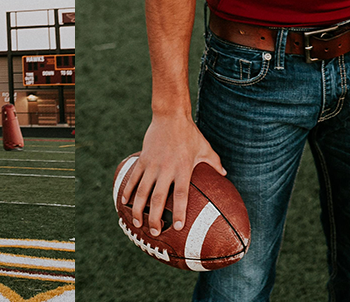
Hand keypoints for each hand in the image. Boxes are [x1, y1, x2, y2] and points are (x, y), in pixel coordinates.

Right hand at [119, 113, 224, 237]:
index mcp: (182, 169)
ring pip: (142, 191)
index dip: (178, 212)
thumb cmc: (190, 133)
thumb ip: (214, 163)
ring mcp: (152, 165)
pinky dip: (128, 191)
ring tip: (137, 223)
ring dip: (138, 209)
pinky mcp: (142, 160)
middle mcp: (166, 169)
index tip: (177, 227)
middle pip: (158, 199)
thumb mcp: (205, 148)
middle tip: (155, 232)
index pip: (180, 195)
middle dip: (155, 217)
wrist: (169, 116)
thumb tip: (225, 175)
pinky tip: (124, 202)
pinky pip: (133, 178)